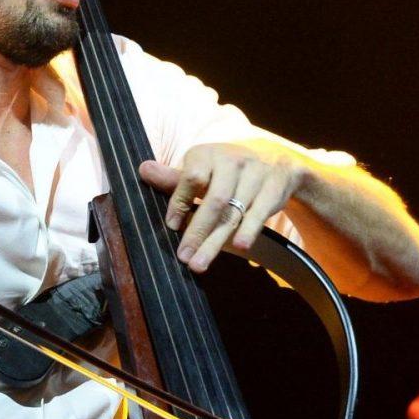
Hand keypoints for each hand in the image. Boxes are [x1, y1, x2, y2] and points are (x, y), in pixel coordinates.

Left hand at [137, 139, 310, 273]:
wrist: (275, 160)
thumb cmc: (225, 169)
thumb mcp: (201, 167)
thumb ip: (174, 177)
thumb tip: (143, 170)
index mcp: (208, 154)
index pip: (192, 178)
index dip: (180, 202)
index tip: (172, 226)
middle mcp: (233, 162)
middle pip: (215, 200)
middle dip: (198, 231)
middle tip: (183, 256)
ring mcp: (257, 174)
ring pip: (234, 213)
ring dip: (217, 241)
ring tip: (200, 263)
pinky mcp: (275, 188)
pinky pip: (260, 213)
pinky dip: (249, 230)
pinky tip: (239, 247)